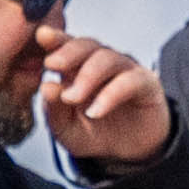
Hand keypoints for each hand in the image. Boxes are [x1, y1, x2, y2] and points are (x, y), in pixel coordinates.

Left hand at [33, 36, 175, 168]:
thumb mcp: (66, 128)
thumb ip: (54, 111)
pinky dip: (111, 94)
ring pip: (108, 59)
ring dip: (87, 76)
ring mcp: (125, 70)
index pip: (66, 46)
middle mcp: (101, 62)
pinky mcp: (147, 84)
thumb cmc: (92, 132)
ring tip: (72, 98)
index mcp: (77, 66)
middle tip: (52, 64)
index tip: (41, 36)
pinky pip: (130, 81)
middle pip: (87, 45)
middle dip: (68, 52)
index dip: (55, 38)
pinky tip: (96, 112)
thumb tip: (46, 86)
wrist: (127, 152)